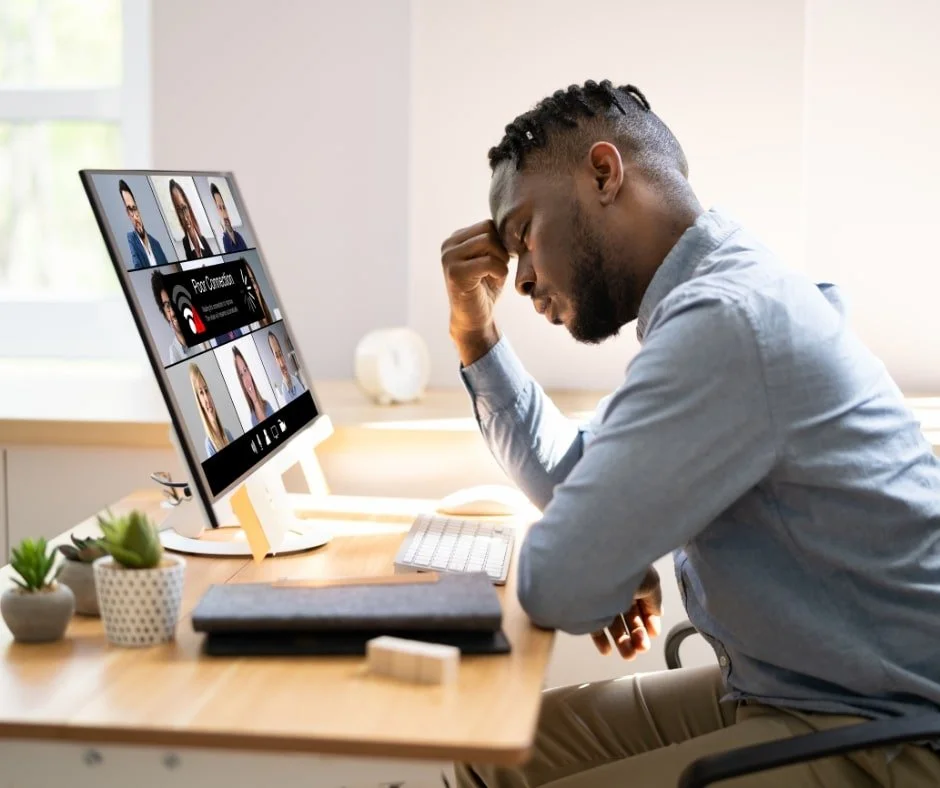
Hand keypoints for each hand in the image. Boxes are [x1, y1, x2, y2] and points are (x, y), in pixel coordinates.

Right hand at [440, 220, 509, 364]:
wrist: (474, 320)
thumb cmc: (486, 289)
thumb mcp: (491, 259)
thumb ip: (495, 241)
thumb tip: (515, 222)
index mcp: (456, 239)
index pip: (487, 224)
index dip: (502, 240)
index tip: (504, 259)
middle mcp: (448, 245)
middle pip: (488, 230)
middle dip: (502, 249)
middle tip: (501, 268)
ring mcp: (448, 258)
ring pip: (488, 242)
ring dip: (501, 260)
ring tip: (496, 274)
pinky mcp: (455, 273)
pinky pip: (488, 261)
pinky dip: (500, 271)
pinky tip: (495, 281)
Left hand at [590, 566, 662, 659]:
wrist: (597, 567)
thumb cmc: (628, 571)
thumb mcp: (651, 584)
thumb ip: (655, 602)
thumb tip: (657, 615)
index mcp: (634, 584)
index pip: (643, 608)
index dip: (649, 622)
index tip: (652, 634)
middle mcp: (618, 591)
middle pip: (629, 619)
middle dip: (637, 636)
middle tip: (641, 648)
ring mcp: (602, 600)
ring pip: (614, 625)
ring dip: (622, 642)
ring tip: (628, 655)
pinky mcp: (586, 608)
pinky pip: (594, 626)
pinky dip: (601, 640)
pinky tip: (607, 651)